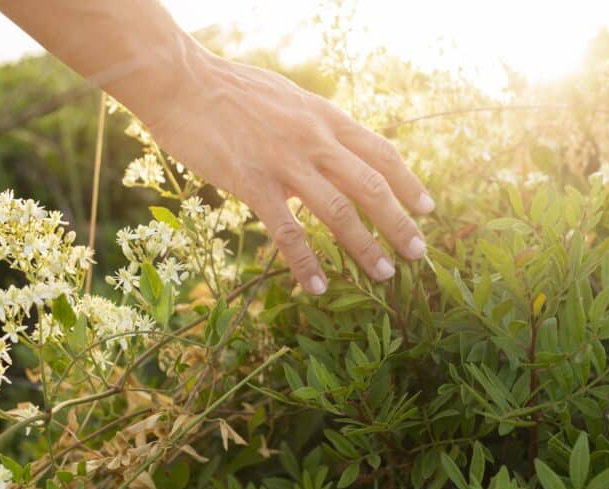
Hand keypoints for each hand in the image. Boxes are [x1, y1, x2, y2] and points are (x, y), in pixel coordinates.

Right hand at [139, 52, 433, 294]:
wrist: (181, 81)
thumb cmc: (228, 91)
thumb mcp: (287, 100)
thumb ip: (312, 128)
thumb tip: (328, 153)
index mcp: (324, 117)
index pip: (379, 153)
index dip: (407, 183)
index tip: (427, 208)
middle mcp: (313, 138)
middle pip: (371, 184)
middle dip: (400, 222)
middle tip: (419, 253)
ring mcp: (285, 161)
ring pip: (339, 210)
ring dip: (365, 246)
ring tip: (384, 274)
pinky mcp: (252, 182)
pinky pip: (287, 231)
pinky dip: (306, 262)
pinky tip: (317, 286)